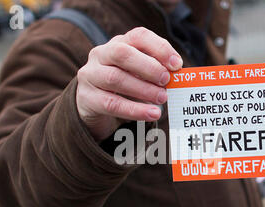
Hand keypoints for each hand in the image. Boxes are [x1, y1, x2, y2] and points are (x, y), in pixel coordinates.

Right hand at [76, 27, 182, 141]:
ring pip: (115, 78)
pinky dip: (134, 110)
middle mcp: (100, 54)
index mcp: (118, 43)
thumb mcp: (139, 73)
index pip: (138, 36)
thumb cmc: (123, 85)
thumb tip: (178, 76)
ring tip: (162, 98)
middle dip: (148, 67)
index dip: (159, 48)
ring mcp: (90, 75)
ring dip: (143, 89)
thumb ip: (155, 71)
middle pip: (122, 54)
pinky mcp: (86, 97)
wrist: (92, 103)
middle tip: (166, 81)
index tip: (177, 64)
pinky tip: (151, 114)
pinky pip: (111, 104)